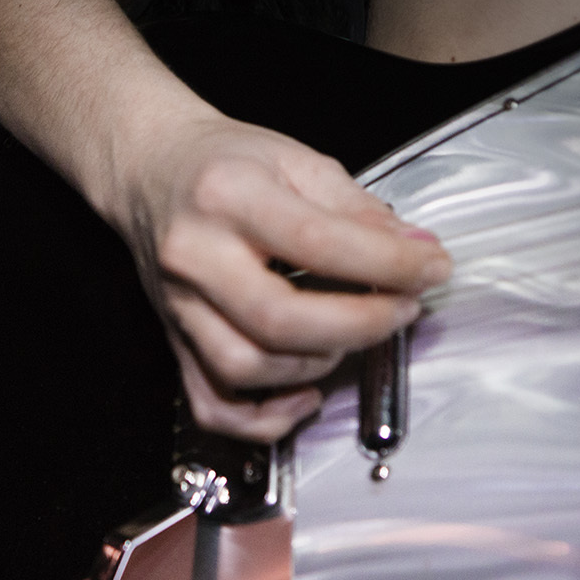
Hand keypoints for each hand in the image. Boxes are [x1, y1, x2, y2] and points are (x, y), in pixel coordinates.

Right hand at [106, 108, 451, 440]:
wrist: (148, 170)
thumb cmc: (220, 164)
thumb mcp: (295, 160)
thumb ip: (357, 209)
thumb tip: (418, 250)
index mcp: (226, 197)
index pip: (316, 243)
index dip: (388, 263)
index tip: (431, 267)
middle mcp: (194, 256)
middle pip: (280, 320)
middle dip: (360, 324)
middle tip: (401, 309)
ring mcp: (179, 307)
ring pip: (247, 368)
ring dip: (317, 365)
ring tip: (350, 336)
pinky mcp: (175, 342)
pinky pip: (214, 406)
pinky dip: (264, 419)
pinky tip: (304, 397)